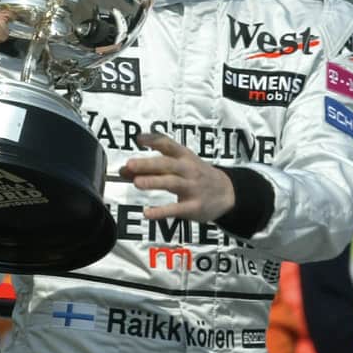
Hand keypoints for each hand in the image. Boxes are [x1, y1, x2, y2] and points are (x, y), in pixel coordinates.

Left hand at [122, 133, 236, 223]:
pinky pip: (176, 209)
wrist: (227, 192)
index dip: (153, 140)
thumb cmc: (197, 176)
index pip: (168, 144)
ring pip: (171, 183)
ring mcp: (192, 187)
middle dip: (148, 164)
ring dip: (154, 182)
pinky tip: (148, 213)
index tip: (138, 139)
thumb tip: (124, 170)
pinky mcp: (194, 206)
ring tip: (137, 183)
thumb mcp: (179, 166)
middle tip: (130, 165)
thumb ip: (152, 167)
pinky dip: (161, 211)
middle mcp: (188, 169)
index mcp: (184, 156)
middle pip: (167, 164)